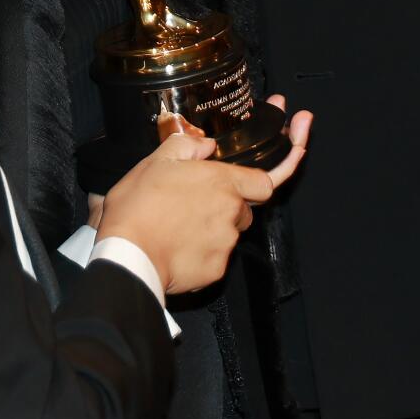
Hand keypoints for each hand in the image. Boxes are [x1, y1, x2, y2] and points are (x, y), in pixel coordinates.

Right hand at [97, 98, 309, 293]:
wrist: (126, 258)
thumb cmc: (139, 208)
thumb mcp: (157, 161)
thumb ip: (188, 146)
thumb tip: (206, 147)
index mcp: (222, 183)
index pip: (266, 180)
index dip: (274, 170)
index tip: (293, 148)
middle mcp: (231, 214)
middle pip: (243, 206)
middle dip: (225, 200)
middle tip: (191, 196)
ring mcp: (225, 245)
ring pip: (227, 231)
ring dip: (209, 224)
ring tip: (173, 219)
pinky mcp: (214, 271)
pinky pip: (214, 255)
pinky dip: (199, 248)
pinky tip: (174, 241)